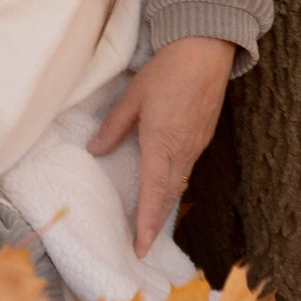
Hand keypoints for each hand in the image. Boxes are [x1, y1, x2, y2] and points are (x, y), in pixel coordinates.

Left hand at [87, 35, 235, 255]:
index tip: (139, 246)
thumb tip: (95, 150)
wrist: (205, 52)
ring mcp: (196, 145)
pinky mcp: (202, 138)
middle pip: (167, 196)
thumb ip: (114, 127)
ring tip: (149, 229)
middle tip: (141, 248)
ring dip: (163, 209)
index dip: (145, 222)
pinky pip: (186, 171)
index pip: (152, 192)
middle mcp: (182, 150)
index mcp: (161, 142)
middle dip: (154, 225)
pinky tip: (164, 194)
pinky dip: (173, 189)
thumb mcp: (132, 98)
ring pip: (178, 185)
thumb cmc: (166, 72)